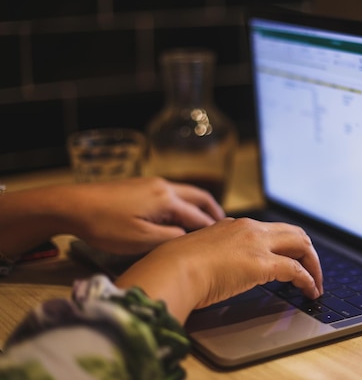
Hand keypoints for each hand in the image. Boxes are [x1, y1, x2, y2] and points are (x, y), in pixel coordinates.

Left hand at [0, 177, 223, 256]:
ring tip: (207, 220)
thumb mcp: (139, 240)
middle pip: (199, 197)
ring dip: (200, 205)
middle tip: (225, 226)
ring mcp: (152, 183)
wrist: (73, 204)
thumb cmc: (105, 225)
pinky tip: (180, 215)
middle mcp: (164, 187)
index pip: (199, 216)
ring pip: (186, 192)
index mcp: (167, 200)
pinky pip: (173, 192)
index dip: (212, 230)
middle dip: (214, 211)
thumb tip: (187, 238)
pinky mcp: (142, 185)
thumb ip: (169, 239)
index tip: (225, 241)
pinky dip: (185, 203)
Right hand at [115, 217, 323, 322]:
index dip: (285, 245)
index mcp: (234, 225)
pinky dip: (308, 280)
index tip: (289, 259)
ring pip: (301, 245)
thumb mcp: (199, 252)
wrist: (172, 269)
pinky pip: (297, 270)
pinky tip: (309, 291)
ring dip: (313, 265)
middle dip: (307, 251)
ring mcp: (258, 244)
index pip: (270, 230)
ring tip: (315, 284)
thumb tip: (216, 267)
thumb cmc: (177, 266)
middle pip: (293, 232)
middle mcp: (250, 229)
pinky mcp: (263, 263)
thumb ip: (214, 254)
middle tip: (311, 270)